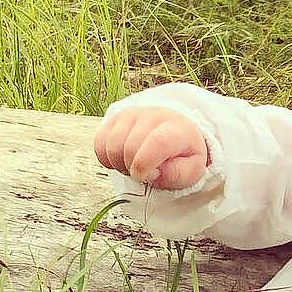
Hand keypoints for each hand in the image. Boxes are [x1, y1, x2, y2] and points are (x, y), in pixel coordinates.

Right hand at [94, 105, 209, 190]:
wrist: (173, 129)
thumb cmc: (181, 153)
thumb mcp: (192, 168)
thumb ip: (177, 175)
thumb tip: (154, 174)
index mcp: (177, 128)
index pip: (157, 142)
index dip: (145, 164)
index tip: (144, 177)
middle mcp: (152, 115)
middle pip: (130, 147)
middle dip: (132, 169)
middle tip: (143, 174)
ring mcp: (130, 114)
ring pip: (111, 146)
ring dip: (119, 163)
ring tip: (133, 165)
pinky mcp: (114, 118)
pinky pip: (99, 142)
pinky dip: (106, 157)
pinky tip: (121, 159)